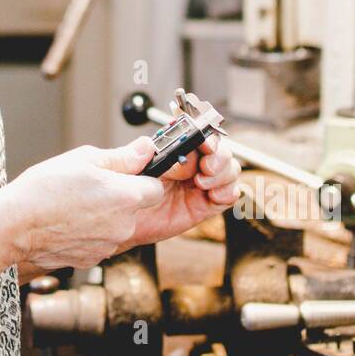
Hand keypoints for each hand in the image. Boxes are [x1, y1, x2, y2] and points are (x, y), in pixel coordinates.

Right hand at [0, 138, 165, 273]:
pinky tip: (68, 221)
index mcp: (126, 196)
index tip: (126, 174)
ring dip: (104, 215)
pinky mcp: (93, 259)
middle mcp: (123, 225)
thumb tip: (146, 149)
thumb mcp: (84, 159)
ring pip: (117, 225)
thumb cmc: (44, 190)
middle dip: (120, 197)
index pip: (155, 188)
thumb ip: (122, 157)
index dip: (141, 178)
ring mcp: (108, 245)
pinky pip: (100, 240)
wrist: (14, 226)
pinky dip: (90, 232)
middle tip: (91, 187)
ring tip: (75, 204)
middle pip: (136, 208)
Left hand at [122, 133, 239, 249]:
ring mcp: (201, 183)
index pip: (198, 133)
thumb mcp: (125, 171)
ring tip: (202, 184)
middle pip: (220, 150)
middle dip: (218, 156)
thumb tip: (147, 144)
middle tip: (206, 167)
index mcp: (174, 148)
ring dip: (223, 174)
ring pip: (229, 169)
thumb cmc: (125, 193)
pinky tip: (212, 197)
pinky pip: (229, 194)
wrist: (125, 223)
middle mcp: (191, 163)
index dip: (206, 136)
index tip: (205, 143)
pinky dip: (227, 192)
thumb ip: (135, 157)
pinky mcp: (205, 204)